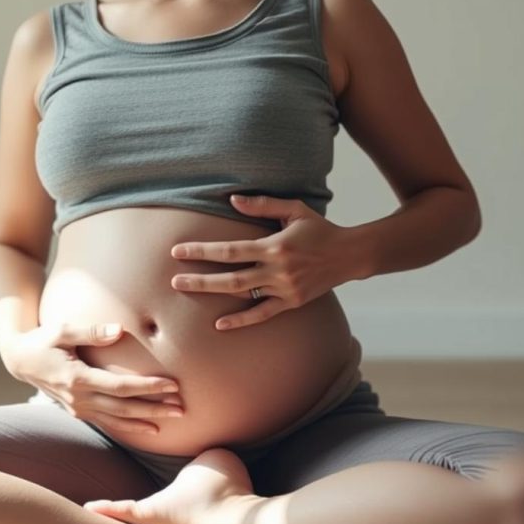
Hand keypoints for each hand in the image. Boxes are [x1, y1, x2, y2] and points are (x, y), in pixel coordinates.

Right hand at [0, 323, 184, 434]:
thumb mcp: (62, 330)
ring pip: (118, 419)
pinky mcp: (78, 411)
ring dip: (146, 420)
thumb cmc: (42, 340)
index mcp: (77, 378)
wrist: (20, 360)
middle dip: (155, 409)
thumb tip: (119, 330)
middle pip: (124, 408)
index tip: (172, 385)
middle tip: (182, 409)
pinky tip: (147, 427)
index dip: (148, 387)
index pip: (121, 387)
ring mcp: (78, 408)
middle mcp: (79, 398)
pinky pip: (108, 422)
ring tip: (171, 421)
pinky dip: (129, 426)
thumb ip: (91, 331)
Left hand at [170, 194, 365, 330]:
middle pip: (231, 277)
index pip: (230, 250)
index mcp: (274, 245)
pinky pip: (262, 314)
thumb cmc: (318, 229)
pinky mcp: (292, 302)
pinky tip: (219, 324)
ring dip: (213, 295)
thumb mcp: (294, 210)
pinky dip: (240, 320)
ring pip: (243, 295)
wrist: (350, 255)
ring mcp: (284, 289)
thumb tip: (232, 200)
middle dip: (200, 279)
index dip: (202, 251)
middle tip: (173, 281)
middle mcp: (277, 270)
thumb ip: (263, 205)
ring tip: (187, 293)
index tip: (178, 251)